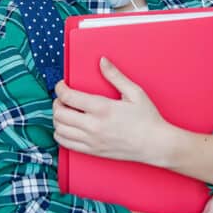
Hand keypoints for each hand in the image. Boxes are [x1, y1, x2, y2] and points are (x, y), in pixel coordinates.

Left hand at [53, 57, 169, 164]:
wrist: (156, 145)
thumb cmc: (147, 118)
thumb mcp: (134, 92)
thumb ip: (115, 75)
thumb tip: (102, 61)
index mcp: (102, 108)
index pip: (68, 97)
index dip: (60, 88)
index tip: (62, 85)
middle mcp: (93, 126)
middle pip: (60, 114)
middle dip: (57, 102)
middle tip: (62, 98)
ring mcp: (91, 140)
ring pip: (59, 130)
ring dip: (57, 119)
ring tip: (65, 111)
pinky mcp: (92, 151)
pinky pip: (66, 144)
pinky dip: (61, 134)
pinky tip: (68, 127)